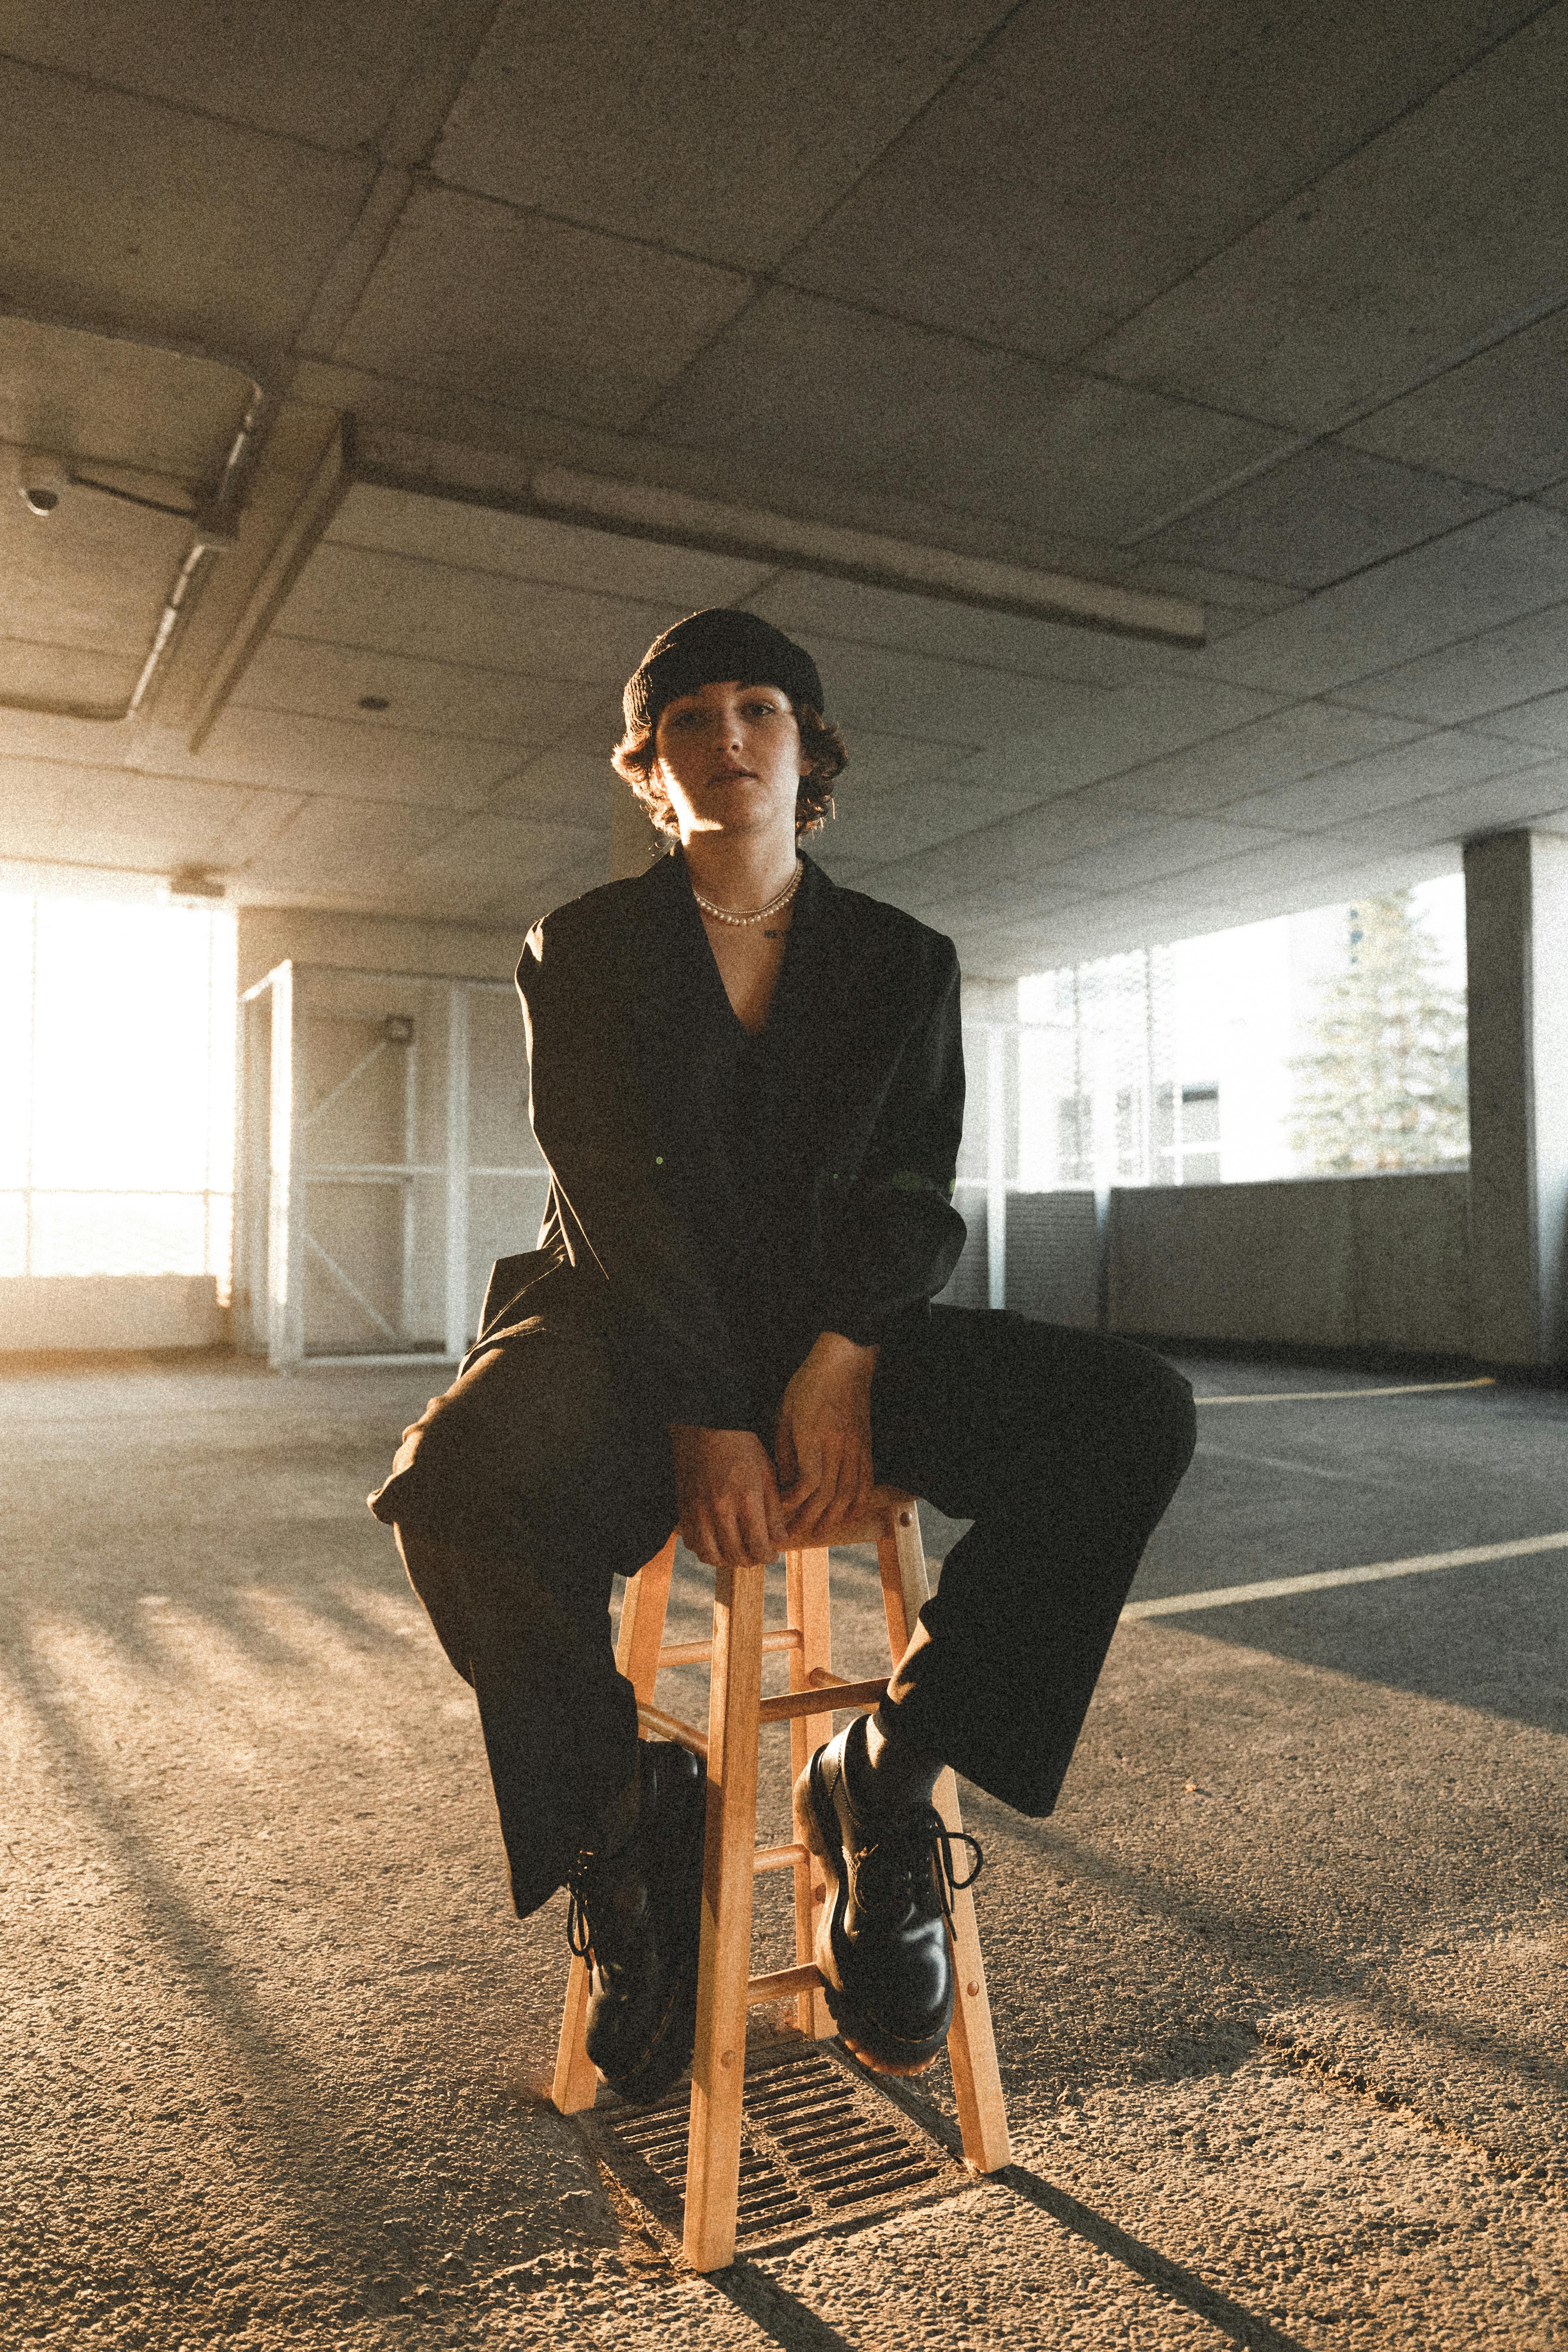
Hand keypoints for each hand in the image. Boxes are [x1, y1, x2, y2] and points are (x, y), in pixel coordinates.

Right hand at [668, 1424, 785, 1568]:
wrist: (706, 1427)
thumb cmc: (741, 1447)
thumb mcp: (767, 1473)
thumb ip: (774, 1510)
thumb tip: (780, 1539)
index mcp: (746, 1498)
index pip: (758, 1546)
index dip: (767, 1557)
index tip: (771, 1555)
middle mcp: (720, 1508)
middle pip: (735, 1555)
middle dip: (750, 1560)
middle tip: (756, 1555)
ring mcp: (699, 1510)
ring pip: (711, 1555)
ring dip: (726, 1560)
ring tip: (736, 1553)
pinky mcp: (684, 1508)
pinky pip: (692, 1542)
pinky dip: (705, 1549)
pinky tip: (716, 1541)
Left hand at [774, 1332, 877, 1542]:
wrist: (845, 1362)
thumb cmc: (810, 1384)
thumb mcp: (785, 1412)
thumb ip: (784, 1449)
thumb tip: (783, 1481)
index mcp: (816, 1439)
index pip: (808, 1483)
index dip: (795, 1501)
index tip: (782, 1509)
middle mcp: (839, 1448)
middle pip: (828, 1495)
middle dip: (811, 1518)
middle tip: (797, 1533)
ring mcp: (856, 1448)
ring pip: (849, 1492)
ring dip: (835, 1516)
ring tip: (822, 1531)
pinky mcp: (866, 1445)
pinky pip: (866, 1480)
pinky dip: (859, 1501)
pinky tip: (851, 1513)